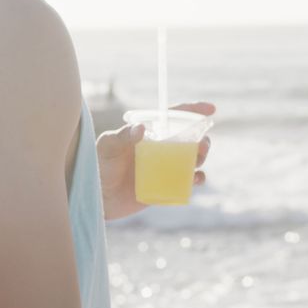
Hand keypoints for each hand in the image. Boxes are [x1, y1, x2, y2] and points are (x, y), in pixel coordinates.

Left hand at [96, 102, 214, 219]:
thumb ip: (123, 136)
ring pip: (192, 159)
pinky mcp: (166, 186)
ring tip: (200, 158)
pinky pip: (187, 181)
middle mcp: (160, 149)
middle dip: (202, 138)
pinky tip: (196, 178)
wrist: (96, 198)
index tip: (210, 110)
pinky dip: (196, 179)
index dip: (193, 111)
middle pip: (189, 139)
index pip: (174, 118)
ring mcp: (164, 167)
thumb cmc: (98, 166)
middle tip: (203, 144)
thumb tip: (143, 128)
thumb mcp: (107, 147)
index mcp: (149, 134)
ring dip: (201, 157)